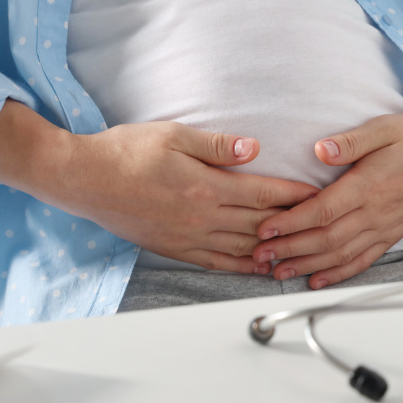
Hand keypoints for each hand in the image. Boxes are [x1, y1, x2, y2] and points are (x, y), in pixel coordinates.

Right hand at [0, 101, 318, 272]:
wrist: (83, 179)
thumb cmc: (124, 152)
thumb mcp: (172, 135)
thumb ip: (216, 145)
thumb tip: (253, 149)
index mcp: (204, 187)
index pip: (262, 193)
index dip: (293, 195)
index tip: (317, 194)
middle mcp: (200, 218)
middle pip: (260, 224)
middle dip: (293, 223)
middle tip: (319, 223)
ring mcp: (188, 238)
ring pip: (243, 248)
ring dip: (274, 250)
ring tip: (300, 250)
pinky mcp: (175, 249)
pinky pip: (217, 263)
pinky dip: (244, 267)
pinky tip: (260, 268)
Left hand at [251, 111, 402, 286]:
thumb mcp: (384, 127)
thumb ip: (349, 141)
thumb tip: (319, 150)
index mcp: (369, 186)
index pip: (322, 211)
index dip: (290, 223)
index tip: (265, 229)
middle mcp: (376, 212)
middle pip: (326, 239)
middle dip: (290, 250)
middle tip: (261, 256)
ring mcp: (385, 227)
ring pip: (341, 255)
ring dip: (308, 266)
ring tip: (279, 272)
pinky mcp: (392, 234)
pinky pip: (363, 260)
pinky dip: (339, 273)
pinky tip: (319, 280)